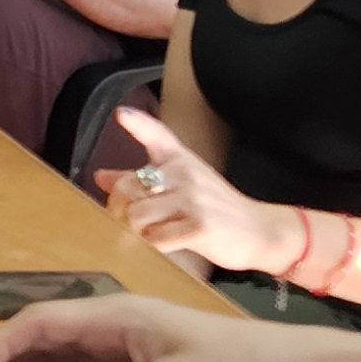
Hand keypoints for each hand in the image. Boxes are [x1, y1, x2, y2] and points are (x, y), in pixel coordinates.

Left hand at [93, 109, 298, 277]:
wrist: (260, 231)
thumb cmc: (216, 208)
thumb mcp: (181, 186)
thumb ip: (139, 181)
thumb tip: (100, 177)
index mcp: (180, 161)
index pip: (157, 135)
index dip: (138, 124)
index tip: (122, 114)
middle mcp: (186, 175)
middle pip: (129, 188)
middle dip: (117, 209)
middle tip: (122, 221)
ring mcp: (194, 201)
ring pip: (138, 216)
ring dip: (133, 232)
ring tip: (144, 236)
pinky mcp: (200, 228)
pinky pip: (157, 239)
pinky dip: (151, 247)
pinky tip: (159, 246)